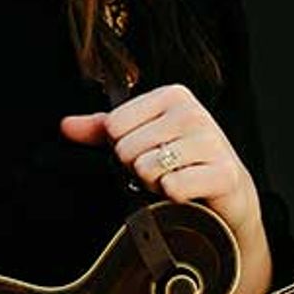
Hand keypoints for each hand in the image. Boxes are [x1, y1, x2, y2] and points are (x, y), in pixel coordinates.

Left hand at [60, 83, 268, 260]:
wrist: (227, 192)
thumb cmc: (181, 161)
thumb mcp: (140, 138)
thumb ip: (100, 130)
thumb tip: (65, 125)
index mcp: (171, 96)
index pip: (114, 126)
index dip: (123, 147)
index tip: (147, 150)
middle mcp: (192, 113)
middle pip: (127, 150)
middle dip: (139, 169)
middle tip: (164, 170)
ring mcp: (211, 142)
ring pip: (146, 169)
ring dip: (155, 184)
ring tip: (175, 179)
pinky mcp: (224, 173)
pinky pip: (173, 187)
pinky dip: (174, 197)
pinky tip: (188, 192)